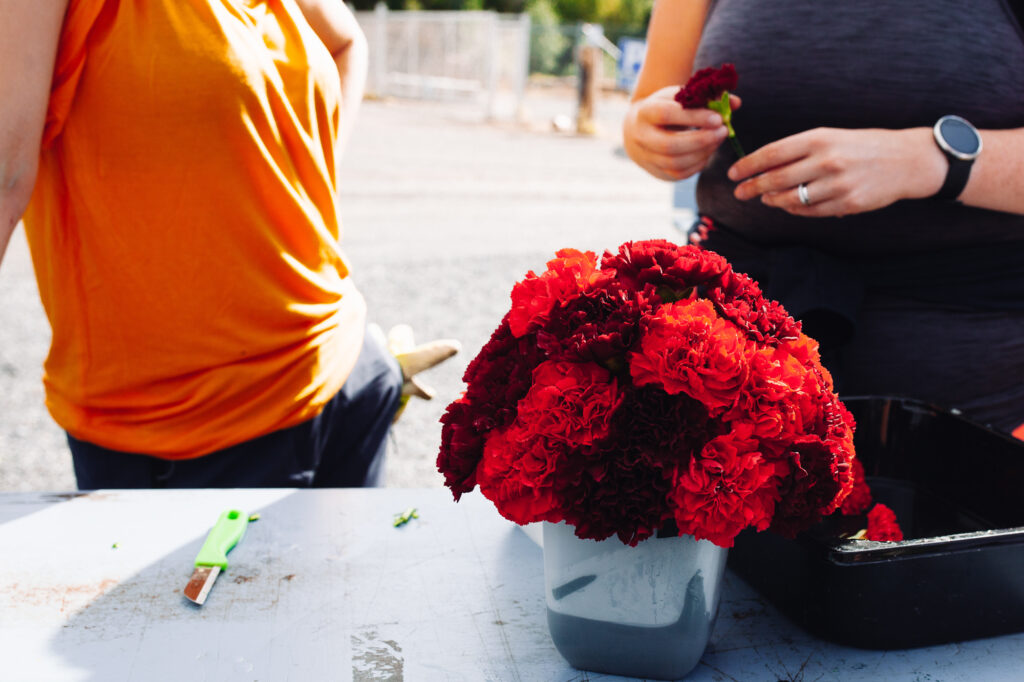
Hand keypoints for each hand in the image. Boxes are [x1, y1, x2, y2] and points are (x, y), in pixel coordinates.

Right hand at [623, 85, 739, 181]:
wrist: (639, 128)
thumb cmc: (666, 107)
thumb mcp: (681, 96)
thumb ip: (708, 97)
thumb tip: (736, 103)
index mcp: (645, 112)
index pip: (667, 115)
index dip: (694, 117)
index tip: (718, 118)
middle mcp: (641, 137)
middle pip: (670, 145)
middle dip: (701, 140)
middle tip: (723, 131)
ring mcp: (647, 157)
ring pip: (675, 163)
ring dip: (703, 153)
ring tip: (719, 139)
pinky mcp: (658, 172)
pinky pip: (680, 174)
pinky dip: (699, 164)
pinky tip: (708, 151)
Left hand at [728, 127, 945, 216]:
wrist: (907, 160)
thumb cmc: (862, 146)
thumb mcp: (830, 137)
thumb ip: (798, 150)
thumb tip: (763, 167)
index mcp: (819, 139)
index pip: (772, 154)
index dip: (748, 166)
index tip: (733, 173)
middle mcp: (826, 161)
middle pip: (776, 179)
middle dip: (752, 187)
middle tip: (739, 193)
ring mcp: (837, 185)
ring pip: (791, 199)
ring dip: (772, 200)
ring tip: (764, 198)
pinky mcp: (847, 204)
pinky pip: (810, 211)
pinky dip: (794, 209)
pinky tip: (788, 205)